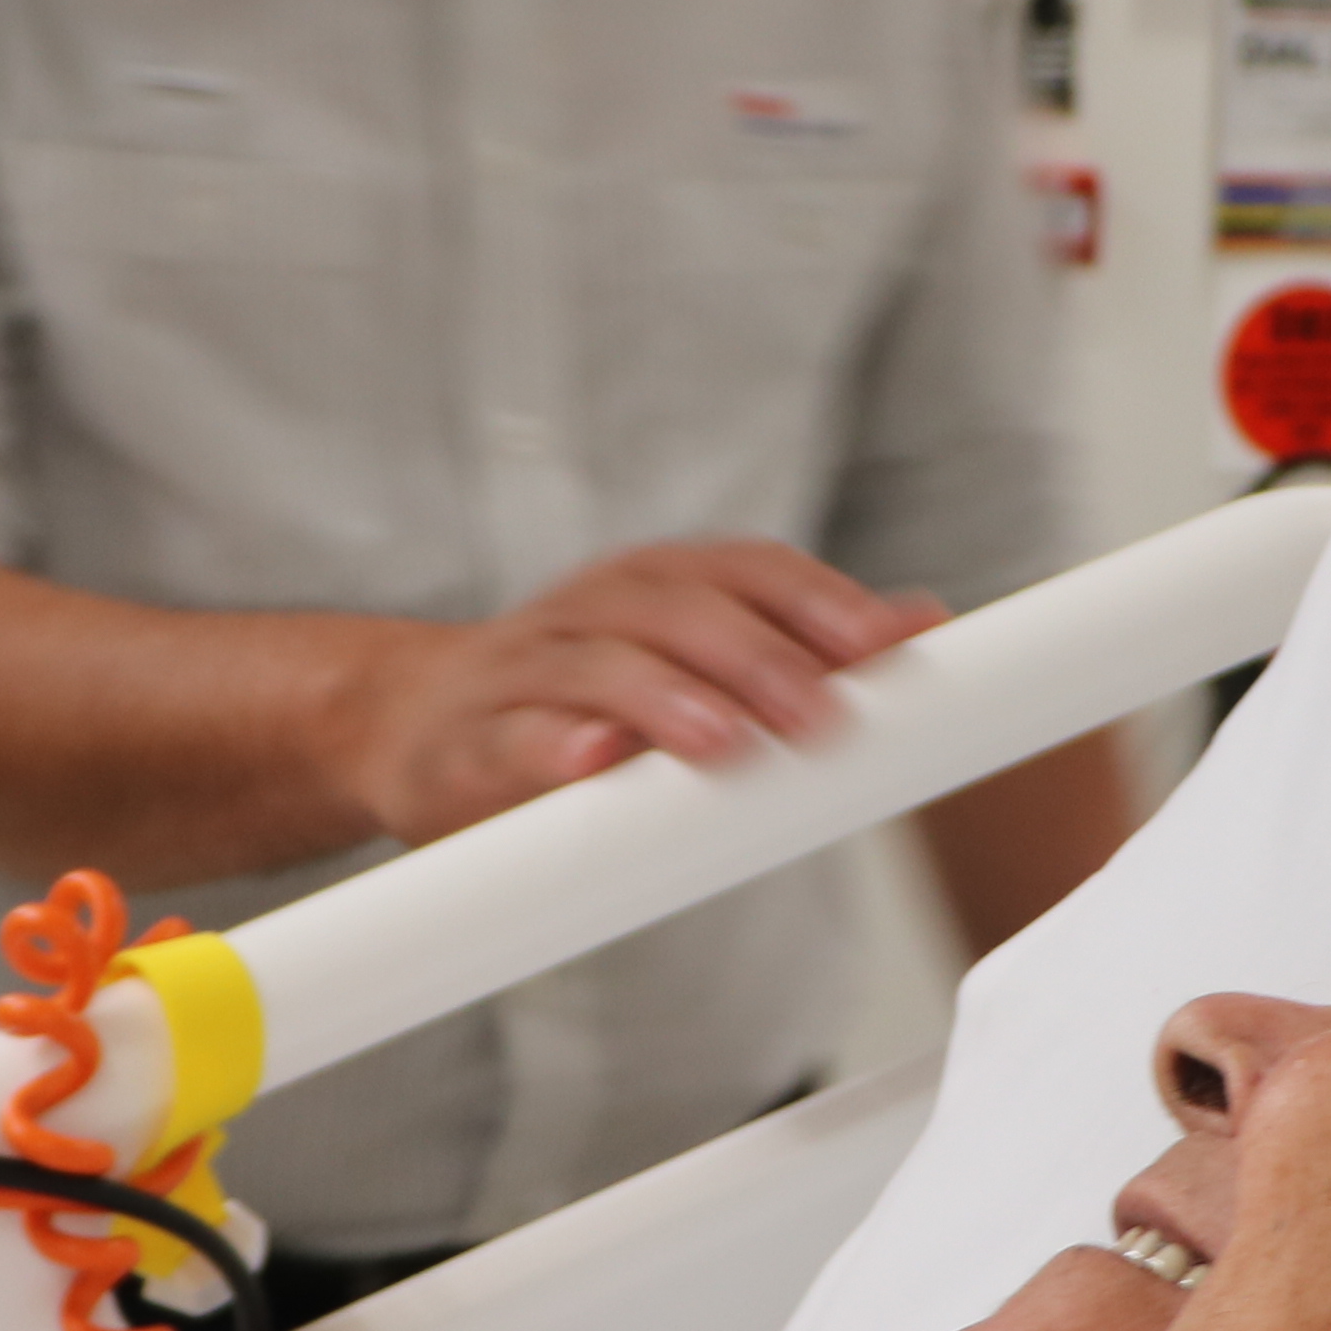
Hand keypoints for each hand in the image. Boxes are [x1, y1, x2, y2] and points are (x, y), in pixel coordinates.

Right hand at [330, 540, 942, 848]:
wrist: (411, 726)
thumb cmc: (576, 700)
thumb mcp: (686, 663)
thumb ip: (794, 647)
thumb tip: (920, 622)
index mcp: (653, 585)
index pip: (744, 568)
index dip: (815, 600)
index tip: (885, 644)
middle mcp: (590, 610)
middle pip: (677, 611)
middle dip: (756, 659)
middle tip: (821, 718)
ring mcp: (523, 671)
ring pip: (597, 665)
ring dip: (665, 699)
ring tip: (724, 743)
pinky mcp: (464, 743)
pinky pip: (508, 736)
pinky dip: (550, 746)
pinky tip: (591, 761)